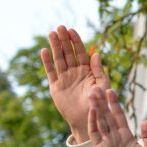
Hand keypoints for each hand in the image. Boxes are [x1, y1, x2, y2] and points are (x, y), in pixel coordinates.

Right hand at [40, 26, 107, 141]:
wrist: (88, 119)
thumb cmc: (99, 103)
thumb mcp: (103, 85)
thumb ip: (99, 70)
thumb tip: (96, 54)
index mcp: (88, 70)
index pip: (81, 53)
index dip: (76, 41)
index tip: (72, 30)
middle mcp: (75, 72)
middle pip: (68, 53)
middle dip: (64, 40)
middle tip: (60, 27)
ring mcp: (65, 78)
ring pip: (59, 59)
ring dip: (55, 47)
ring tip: (51, 33)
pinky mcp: (56, 87)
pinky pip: (51, 72)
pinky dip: (47, 62)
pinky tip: (44, 51)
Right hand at [88, 87, 146, 146]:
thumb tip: (146, 120)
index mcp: (126, 136)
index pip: (119, 116)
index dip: (114, 104)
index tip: (111, 91)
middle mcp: (115, 137)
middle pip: (107, 116)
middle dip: (102, 102)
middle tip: (96, 87)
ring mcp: (107, 142)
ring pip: (100, 122)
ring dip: (96, 108)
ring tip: (92, 94)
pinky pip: (95, 134)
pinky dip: (93, 122)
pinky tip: (92, 111)